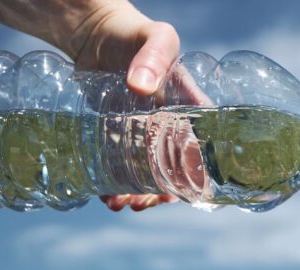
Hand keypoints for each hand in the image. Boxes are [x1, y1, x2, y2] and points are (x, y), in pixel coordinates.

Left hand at [68, 2, 180, 211]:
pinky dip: (113, 183)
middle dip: (159, 194)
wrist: (96, 34)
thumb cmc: (135, 34)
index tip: (179, 194)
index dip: (195, 177)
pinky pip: (120, 166)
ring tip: (117, 204)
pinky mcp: (118, 135)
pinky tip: (103, 194)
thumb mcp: (155, 38)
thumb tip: (141, 88)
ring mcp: (143, 134)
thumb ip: (153, 58)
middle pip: (174, 171)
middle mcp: (171, 127)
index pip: (202, 150)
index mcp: (191, 111)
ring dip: (135, 194)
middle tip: (140, 203)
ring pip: (146, 174)